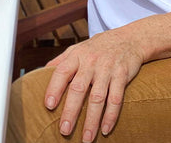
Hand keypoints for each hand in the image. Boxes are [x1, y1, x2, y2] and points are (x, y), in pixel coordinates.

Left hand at [42, 28, 143, 142]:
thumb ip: (61, 60)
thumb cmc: (100, 47)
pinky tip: (106, 129)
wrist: (130, 38)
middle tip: (64, 130)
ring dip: (92, 120)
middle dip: (71, 111)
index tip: (48, 105)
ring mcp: (107, 69)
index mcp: (77, 56)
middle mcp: (91, 62)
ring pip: (98, 97)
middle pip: (79, 88)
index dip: (54, 88)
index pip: (62, 72)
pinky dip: (111, 115)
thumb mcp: (78, 48)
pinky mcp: (122, 76)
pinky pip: (116, 99)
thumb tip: (40, 73)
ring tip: (86, 138)